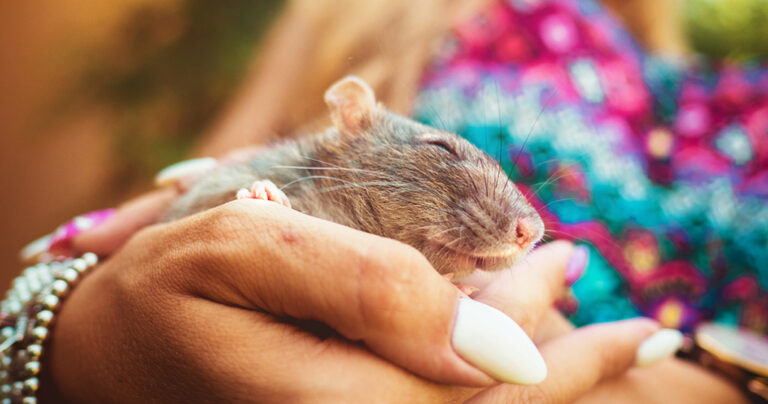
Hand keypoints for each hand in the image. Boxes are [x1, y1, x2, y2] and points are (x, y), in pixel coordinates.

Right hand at [39, 191, 668, 402]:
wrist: (112, 349)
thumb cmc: (170, 286)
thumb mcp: (247, 249)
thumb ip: (362, 287)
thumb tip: (480, 339)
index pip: (474, 399)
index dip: (560, 363)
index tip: (619, 315)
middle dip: (564, 369)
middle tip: (624, 324)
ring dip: (530, 369)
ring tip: (570, 305)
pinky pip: (425, 403)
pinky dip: (475, 368)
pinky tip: (504, 326)